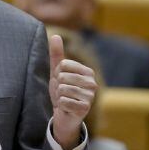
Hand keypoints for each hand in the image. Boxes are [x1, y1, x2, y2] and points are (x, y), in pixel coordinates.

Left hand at [48, 34, 96, 149]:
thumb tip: (55, 35)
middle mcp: (92, 84)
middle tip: (61, 92)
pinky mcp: (85, 109)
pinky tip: (66, 107)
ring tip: (64, 99)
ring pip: (63, 89)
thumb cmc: (61, 91)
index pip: (63, 64)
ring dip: (58, 96)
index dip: (57, 73)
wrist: (63, 114)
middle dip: (57, 85)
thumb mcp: (57, 72)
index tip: (61, 81)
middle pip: (63, 76)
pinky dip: (60, 105)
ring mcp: (90, 97)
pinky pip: (64, 101)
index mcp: (88, 72)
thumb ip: (56, 54)